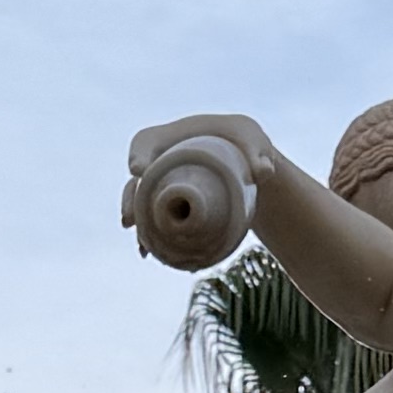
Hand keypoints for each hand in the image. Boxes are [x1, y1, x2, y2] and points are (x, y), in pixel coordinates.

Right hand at [122, 115, 271, 270]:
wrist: (243, 164)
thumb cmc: (243, 142)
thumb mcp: (253, 139)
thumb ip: (258, 151)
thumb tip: (263, 172)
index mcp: (172, 137)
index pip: (145, 141)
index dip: (137, 154)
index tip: (138, 170)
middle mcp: (159, 162)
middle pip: (135, 180)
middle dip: (130, 200)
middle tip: (130, 219)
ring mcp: (161, 186)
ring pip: (140, 205)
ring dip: (138, 226)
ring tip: (143, 247)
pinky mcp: (168, 206)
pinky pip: (153, 222)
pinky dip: (152, 238)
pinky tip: (152, 254)